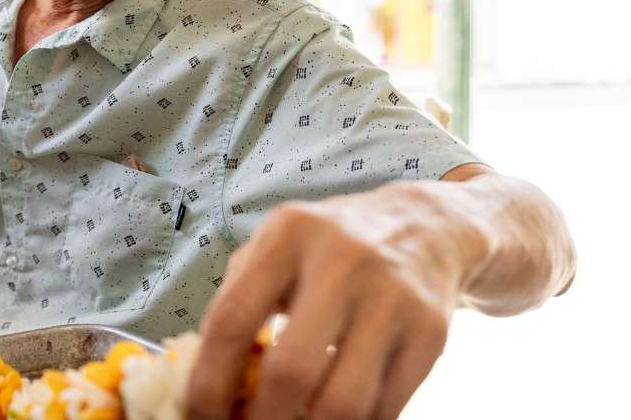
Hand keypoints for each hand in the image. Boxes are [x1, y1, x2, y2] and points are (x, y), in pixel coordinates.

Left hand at [188, 182, 486, 419]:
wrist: (424, 228)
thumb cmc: (329, 246)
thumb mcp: (277, 247)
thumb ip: (239, 298)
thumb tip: (202, 380)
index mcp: (289, 235)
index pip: (233, 319)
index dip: (210, 381)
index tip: (199, 414)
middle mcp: (342, 261)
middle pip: (291, 371)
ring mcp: (392, 299)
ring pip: (344, 403)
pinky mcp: (430, 335)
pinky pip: (385, 408)